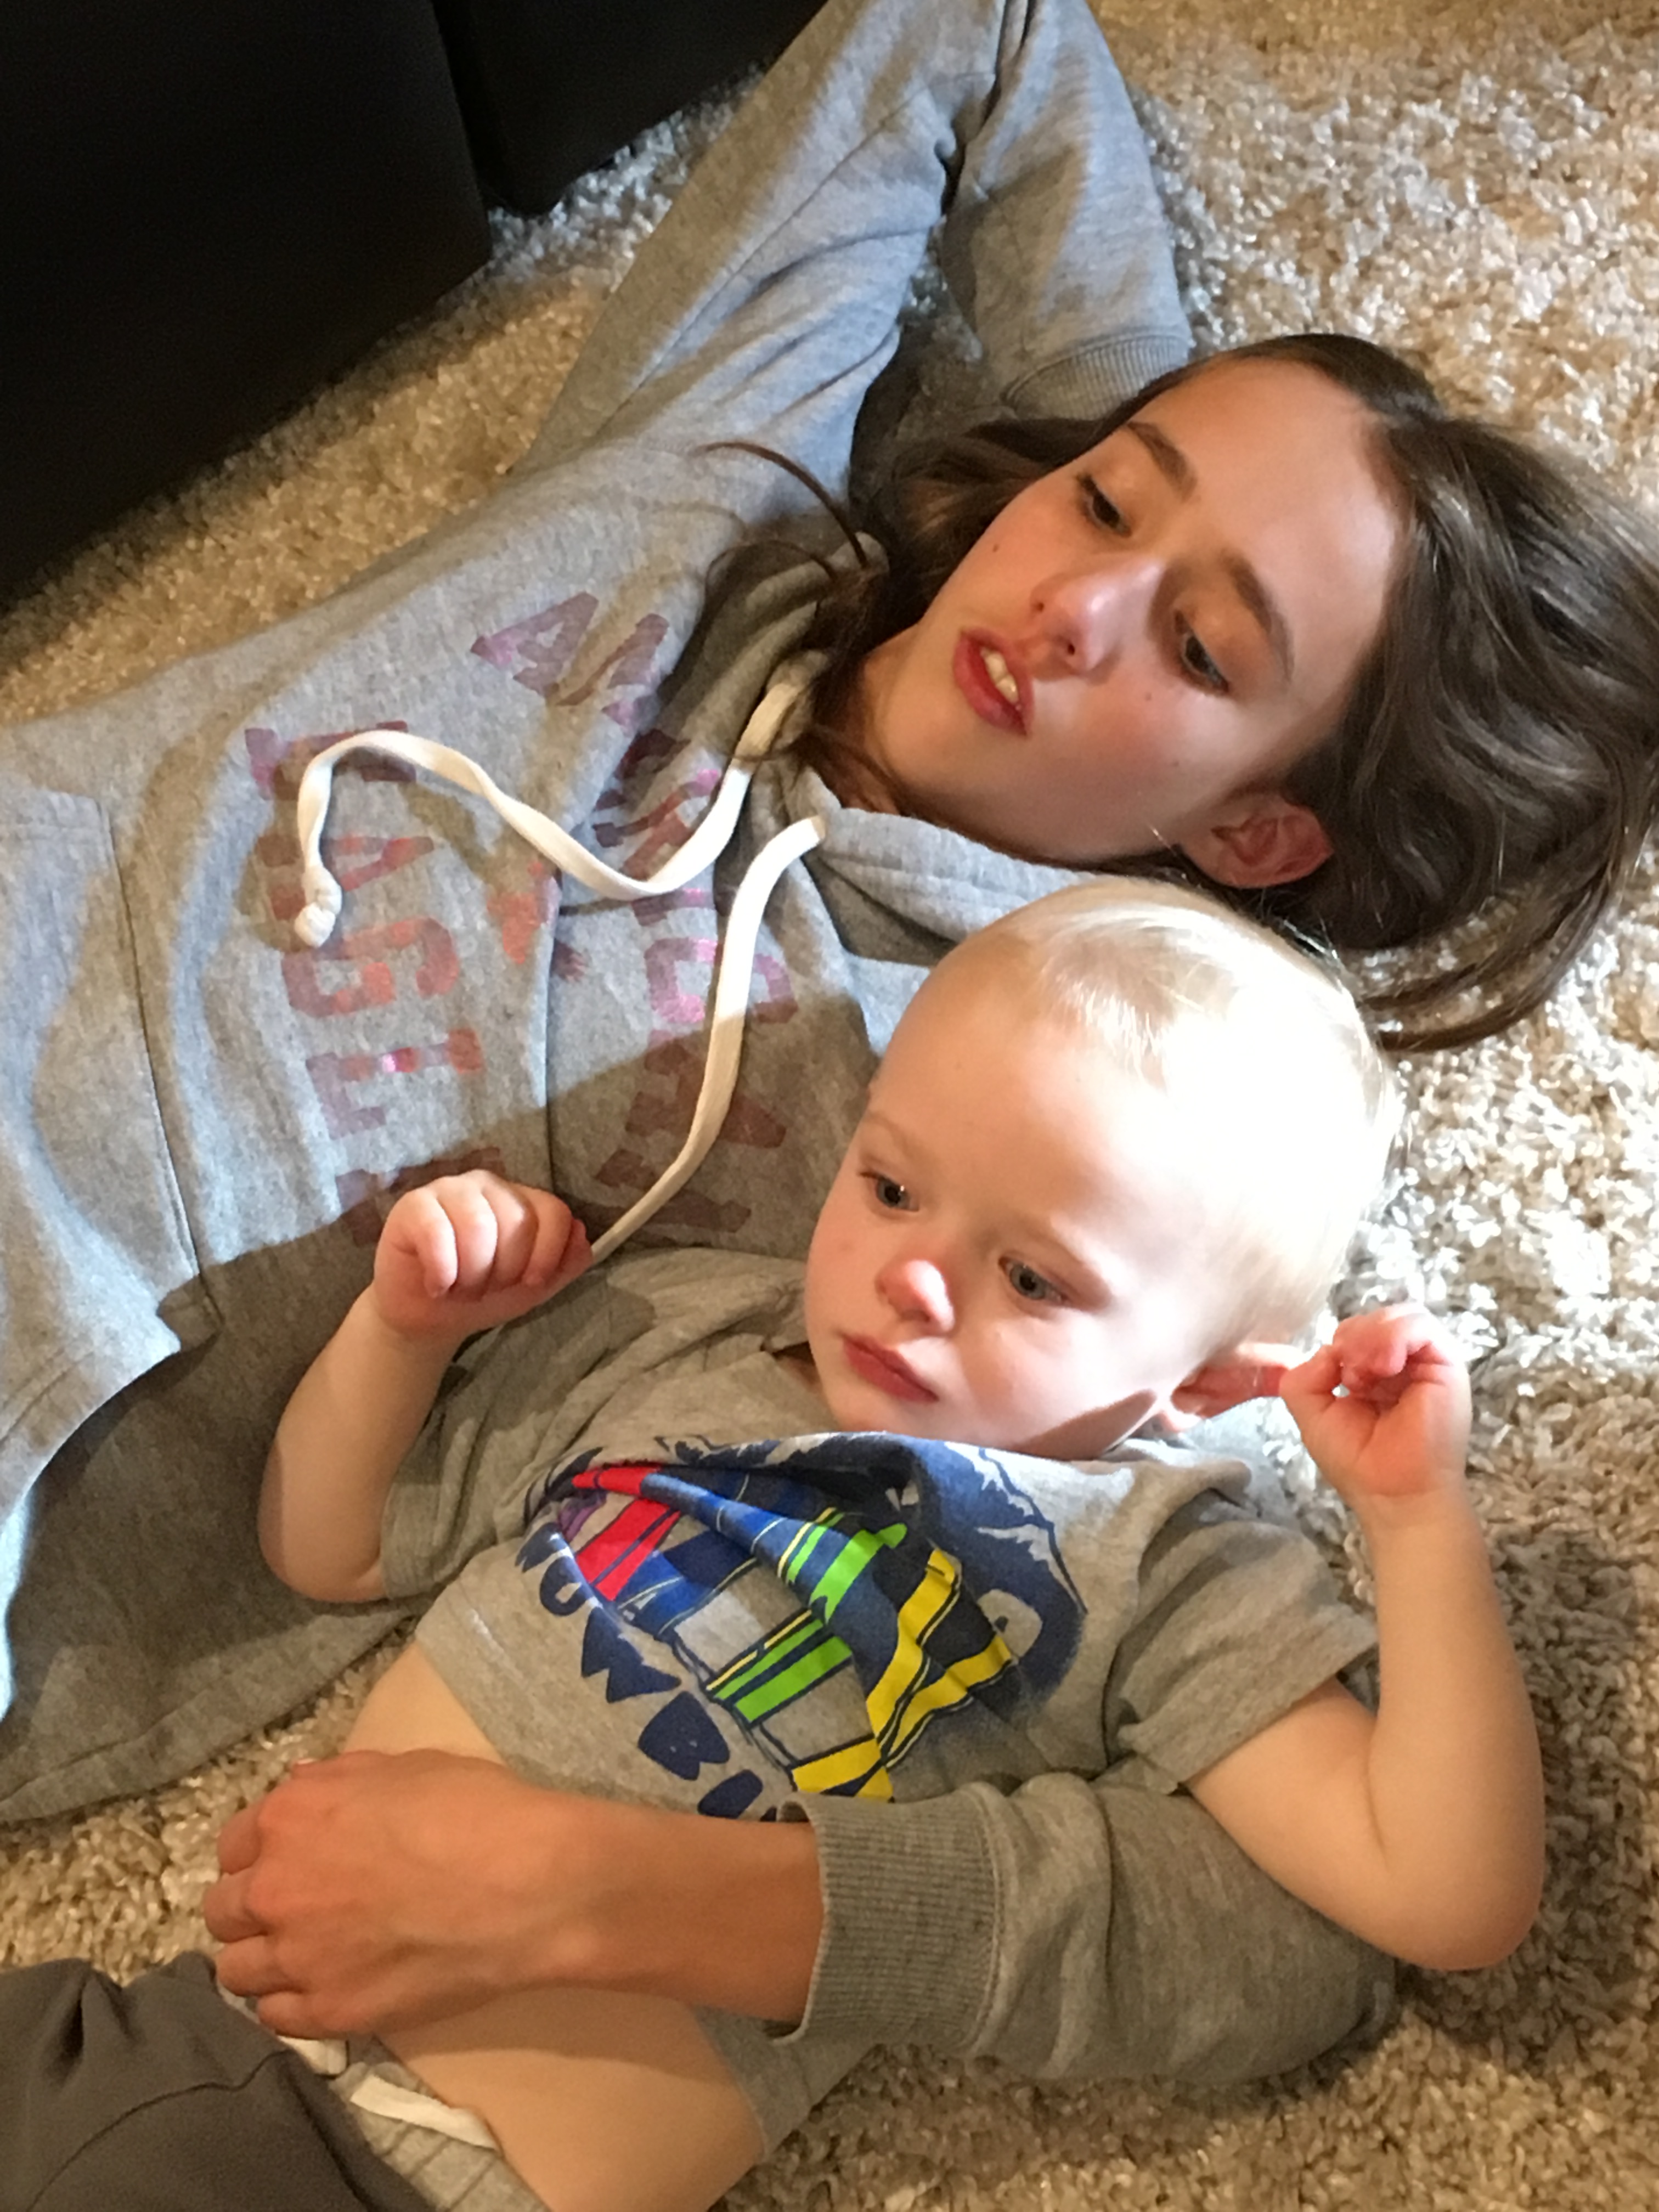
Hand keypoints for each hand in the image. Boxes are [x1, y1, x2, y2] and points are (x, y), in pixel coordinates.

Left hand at [205, 1750, 569, 2035]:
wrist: (527, 1885)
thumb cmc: (477, 1809)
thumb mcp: (405, 1768)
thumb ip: (338, 1781)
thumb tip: (302, 1788)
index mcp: (291, 1818)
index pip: (233, 1843)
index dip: (260, 1851)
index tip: (288, 1860)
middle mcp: (276, 1888)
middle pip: (224, 1909)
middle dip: (252, 1906)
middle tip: (296, 1908)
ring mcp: (298, 1957)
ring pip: (237, 1970)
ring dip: (262, 1958)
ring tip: (304, 1955)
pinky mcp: (328, 2012)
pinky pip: (274, 2017)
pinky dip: (290, 2003)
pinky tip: (325, 1987)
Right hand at [372, 1170, 589, 1342]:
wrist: (427, 1316)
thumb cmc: (482, 1293)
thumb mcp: (532, 1287)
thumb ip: (565, 1263)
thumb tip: (581, 1232)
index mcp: (522, 1200)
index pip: (554, 1212)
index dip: (547, 1255)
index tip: (530, 1283)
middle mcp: (489, 1186)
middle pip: (517, 1222)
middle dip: (505, 1272)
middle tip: (485, 1289)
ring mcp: (449, 1189)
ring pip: (478, 1226)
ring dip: (472, 1275)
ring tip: (461, 1290)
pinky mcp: (414, 1206)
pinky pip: (436, 1232)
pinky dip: (442, 1271)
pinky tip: (437, 1287)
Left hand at [1278, 1303, 1471, 1514]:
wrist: (1393, 1493)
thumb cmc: (1357, 1460)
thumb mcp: (1312, 1411)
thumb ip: (1305, 1374)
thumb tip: (1329, 1349)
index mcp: (1374, 1374)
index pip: (1357, 1330)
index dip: (1340, 1343)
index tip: (1336, 1376)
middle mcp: (1404, 1365)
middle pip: (1376, 1317)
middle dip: (1354, 1337)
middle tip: (1351, 1376)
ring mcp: (1427, 1363)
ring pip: (1400, 1315)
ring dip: (1372, 1337)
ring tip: (1366, 1374)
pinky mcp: (1447, 1365)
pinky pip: (1421, 1324)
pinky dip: (1395, 1336)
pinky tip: (1384, 1367)